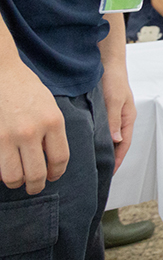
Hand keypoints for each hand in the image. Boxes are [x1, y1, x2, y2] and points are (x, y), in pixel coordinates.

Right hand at [0, 60, 68, 193]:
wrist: (1, 72)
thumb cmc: (26, 88)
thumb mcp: (50, 106)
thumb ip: (52, 131)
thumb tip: (52, 159)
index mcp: (53, 122)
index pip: (59, 159)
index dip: (56, 173)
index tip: (52, 176)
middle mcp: (32, 131)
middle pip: (36, 174)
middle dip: (36, 186)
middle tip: (34, 187)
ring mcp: (8, 136)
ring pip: (13, 176)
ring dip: (16, 182)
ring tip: (17, 180)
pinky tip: (3, 168)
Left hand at [100, 66, 135, 172]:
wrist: (107, 62)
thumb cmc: (114, 78)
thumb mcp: (114, 100)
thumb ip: (114, 120)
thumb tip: (116, 140)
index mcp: (128, 118)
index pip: (124, 144)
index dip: (117, 159)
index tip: (110, 172)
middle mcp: (121, 118)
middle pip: (118, 143)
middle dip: (111, 157)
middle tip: (100, 171)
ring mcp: (113, 114)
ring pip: (110, 136)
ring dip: (104, 148)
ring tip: (94, 160)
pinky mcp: (104, 110)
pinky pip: (103, 128)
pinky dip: (98, 137)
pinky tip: (89, 140)